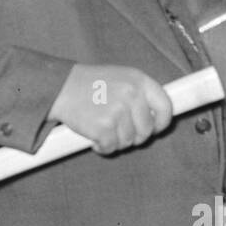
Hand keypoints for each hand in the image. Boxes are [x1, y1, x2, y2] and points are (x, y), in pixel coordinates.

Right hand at [47, 64, 173, 154]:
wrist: (60, 87)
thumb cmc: (89, 84)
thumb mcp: (120, 78)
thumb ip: (139, 94)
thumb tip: (156, 118)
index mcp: (139, 80)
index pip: (165, 106)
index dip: (162, 122)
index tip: (154, 129)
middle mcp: (131, 95)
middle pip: (146, 130)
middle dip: (134, 136)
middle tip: (118, 130)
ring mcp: (118, 111)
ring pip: (128, 141)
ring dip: (115, 141)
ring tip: (102, 128)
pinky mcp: (103, 128)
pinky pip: (110, 148)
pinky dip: (102, 147)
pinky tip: (94, 137)